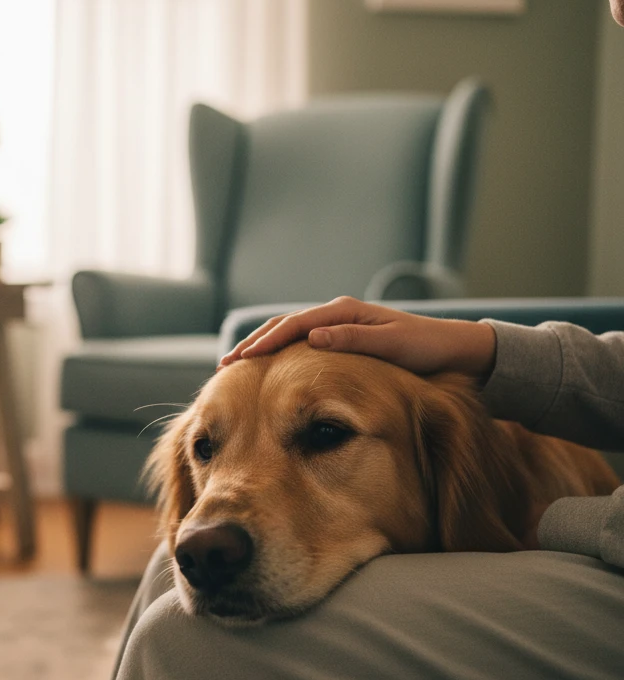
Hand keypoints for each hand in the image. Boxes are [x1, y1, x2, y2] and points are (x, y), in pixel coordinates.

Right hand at [219, 296, 496, 378]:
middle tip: (225, 364)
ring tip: (236, 365)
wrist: (453, 349)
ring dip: (262, 347)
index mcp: (345, 312)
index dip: (266, 341)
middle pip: (285, 326)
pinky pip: (301, 343)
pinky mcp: (341, 338)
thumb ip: (352, 340)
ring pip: (290, 333)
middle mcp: (337, 314)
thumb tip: (312, 337)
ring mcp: (338, 326)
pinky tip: (267, 368)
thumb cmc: (426, 348)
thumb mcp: (392, 344)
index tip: (242, 358)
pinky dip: (280, 352)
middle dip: (254, 344)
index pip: (295, 325)